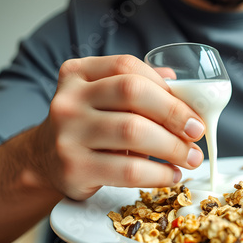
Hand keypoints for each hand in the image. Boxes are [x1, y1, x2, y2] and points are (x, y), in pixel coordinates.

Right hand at [34, 55, 204, 199]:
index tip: (192, 111)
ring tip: (191, 159)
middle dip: (174, 113)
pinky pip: (129, 171)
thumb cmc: (89, 126)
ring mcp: (68, 134)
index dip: (167, 88)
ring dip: (173, 147)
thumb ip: (139, 88)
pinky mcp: (75, 168)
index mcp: (79, 73)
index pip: (128, 67)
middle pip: (132, 94)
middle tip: (196, 133)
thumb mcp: (105, 99)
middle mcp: (69, 100)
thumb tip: (182, 86)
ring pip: (133, 132)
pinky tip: (171, 175)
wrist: (45, 160)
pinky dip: (158, 174)